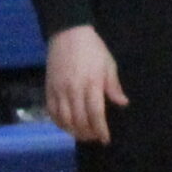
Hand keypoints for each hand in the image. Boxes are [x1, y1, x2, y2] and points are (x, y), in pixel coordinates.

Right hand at [44, 23, 126, 142]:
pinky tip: (67, 126)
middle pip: (79, 120)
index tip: (105, 139)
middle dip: (88, 133)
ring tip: (82, 135)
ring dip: (73, 131)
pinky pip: (51, 111)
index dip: (100, 129)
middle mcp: (73, 90)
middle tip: (95, 137)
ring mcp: (58, 89)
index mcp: (91, 84)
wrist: (67, 33)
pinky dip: (59, 122)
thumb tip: (122, 103)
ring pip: (64, 119)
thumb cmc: (93, 49)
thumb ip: (113, 86)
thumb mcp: (109, 64)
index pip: (95, 113)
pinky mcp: (48, 88)